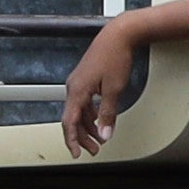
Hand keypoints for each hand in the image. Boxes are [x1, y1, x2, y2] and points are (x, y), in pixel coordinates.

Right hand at [59, 19, 143, 155]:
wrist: (118, 35)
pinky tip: (99, 120)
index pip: (69, 122)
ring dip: (88, 126)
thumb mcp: (114, 89)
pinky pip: (84, 103)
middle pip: (73, 119)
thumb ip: (108, 114)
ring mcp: (78, 83)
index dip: (72, 140)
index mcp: (77, 90)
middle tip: (94, 149)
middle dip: (83, 136)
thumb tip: (105, 133)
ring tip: (100, 138)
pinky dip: (91, 114)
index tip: (77, 153)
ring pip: (79, 112)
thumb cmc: (114, 56)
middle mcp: (73, 87)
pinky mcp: (85, 80)